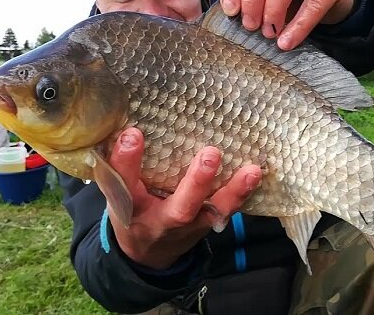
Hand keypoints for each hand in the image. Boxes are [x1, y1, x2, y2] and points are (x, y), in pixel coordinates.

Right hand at [107, 127, 261, 269]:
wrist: (149, 252)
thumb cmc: (134, 209)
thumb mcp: (117, 192)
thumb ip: (120, 165)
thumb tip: (124, 121)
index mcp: (130, 208)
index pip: (125, 184)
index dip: (127, 161)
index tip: (133, 134)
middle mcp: (161, 220)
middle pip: (180, 208)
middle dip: (196, 183)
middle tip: (210, 155)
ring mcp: (189, 225)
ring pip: (213, 212)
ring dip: (233, 192)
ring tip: (250, 171)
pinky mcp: (208, 223)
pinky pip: (227, 210)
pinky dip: (242, 192)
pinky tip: (256, 172)